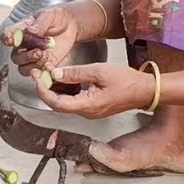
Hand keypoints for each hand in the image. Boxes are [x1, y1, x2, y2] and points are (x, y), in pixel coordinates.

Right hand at [3, 5, 79, 76]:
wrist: (70, 25)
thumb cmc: (56, 18)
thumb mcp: (49, 15)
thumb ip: (39, 23)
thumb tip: (29, 30)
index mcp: (21, 30)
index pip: (8, 35)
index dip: (7, 39)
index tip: (11, 40)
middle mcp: (24, 45)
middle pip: (15, 56)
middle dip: (25, 56)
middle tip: (38, 51)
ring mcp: (33, 56)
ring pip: (23, 67)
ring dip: (33, 64)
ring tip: (45, 56)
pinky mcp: (43, 64)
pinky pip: (38, 73)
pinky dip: (42, 72)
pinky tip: (49, 64)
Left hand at [32, 63, 153, 119]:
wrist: (146, 90)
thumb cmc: (126, 80)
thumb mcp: (99, 71)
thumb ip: (75, 73)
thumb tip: (54, 74)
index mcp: (87, 106)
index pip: (56, 102)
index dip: (42, 90)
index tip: (37, 76)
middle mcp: (86, 113)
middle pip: (57, 104)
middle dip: (45, 89)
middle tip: (39, 73)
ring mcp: (90, 111)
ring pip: (64, 103)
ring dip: (54, 89)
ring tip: (48, 73)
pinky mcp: (93, 107)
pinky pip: (73, 101)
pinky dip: (65, 90)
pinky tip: (63, 78)